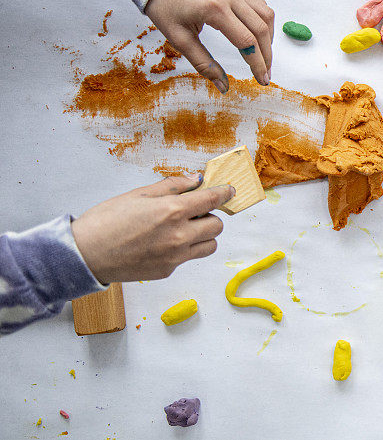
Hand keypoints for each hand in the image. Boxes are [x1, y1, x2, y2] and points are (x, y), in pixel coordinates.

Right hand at [71, 175, 233, 283]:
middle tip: (193, 212)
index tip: (229, 190)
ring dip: (203, 235)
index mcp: (173, 211)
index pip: (212, 201)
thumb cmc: (107, 221)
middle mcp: (179, 235)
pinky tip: (163, 243)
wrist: (85, 254)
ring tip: (183, 229)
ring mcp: (175, 256)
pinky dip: (184, 249)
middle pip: (217, 226)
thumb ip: (173, 186)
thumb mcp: (139, 194)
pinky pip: (189, 258)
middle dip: (209, 216)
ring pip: (210, 245)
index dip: (224, 193)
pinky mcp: (168, 270)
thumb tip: (196, 179)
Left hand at [145, 0, 274, 91]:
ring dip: (269, 39)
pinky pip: (259, 4)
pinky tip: (259, 36)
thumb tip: (223, 87)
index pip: (247, 42)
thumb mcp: (179, 39)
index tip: (261, 80)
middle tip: (265, 75)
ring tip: (264, 57)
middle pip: (261, 30)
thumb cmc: (164, 5)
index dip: (257, 64)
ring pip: (266, 15)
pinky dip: (264, 22)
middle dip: (267, 56)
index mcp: (214, 9)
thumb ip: (204, 64)